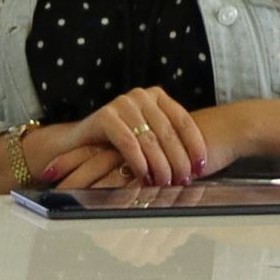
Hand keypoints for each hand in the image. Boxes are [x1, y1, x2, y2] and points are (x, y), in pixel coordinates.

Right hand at [46, 87, 219, 186]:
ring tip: (166, 184)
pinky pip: (128, 143)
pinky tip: (145, 178)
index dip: (195, 145)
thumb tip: (198, 167)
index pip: (183, 121)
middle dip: (178, 160)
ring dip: (161, 165)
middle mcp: (141, 96)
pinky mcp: (105, 116)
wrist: (77, 144)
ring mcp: (123, 103)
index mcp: (157, 97)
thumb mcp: (148, 139)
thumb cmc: (118, 145)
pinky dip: (139, 163)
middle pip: (168, 132)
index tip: (202, 167)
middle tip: (184, 181)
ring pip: (150, 139)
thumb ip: (168, 143)